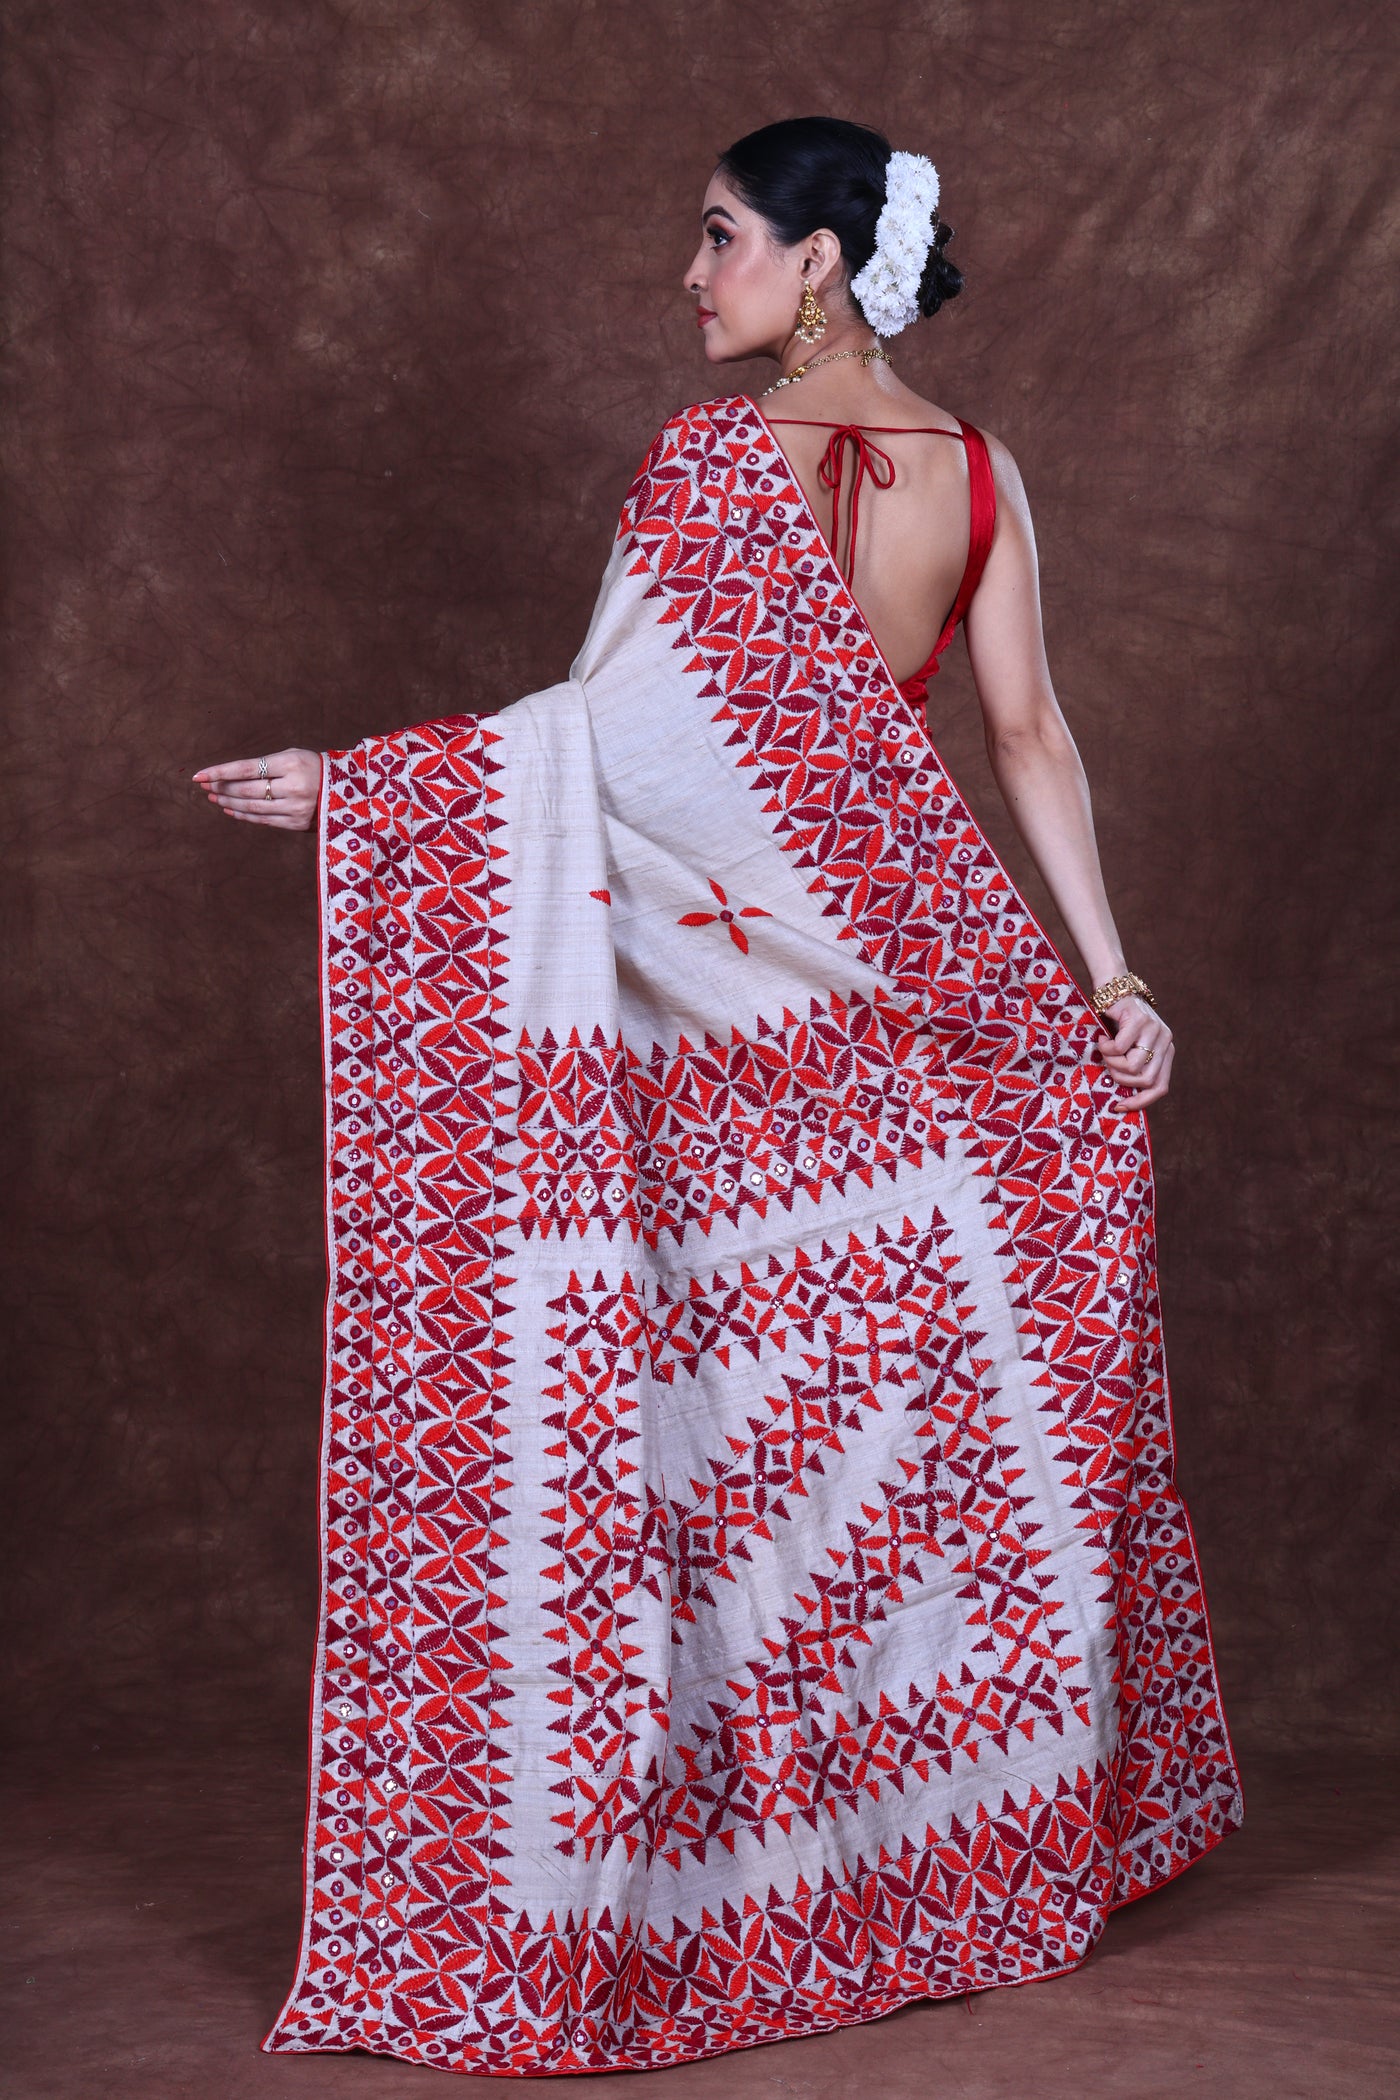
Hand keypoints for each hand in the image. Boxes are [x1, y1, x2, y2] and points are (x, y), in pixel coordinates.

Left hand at [193, 748, 321, 830]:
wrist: (349, 790)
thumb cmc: (314, 767)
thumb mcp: (293, 756)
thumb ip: (265, 766)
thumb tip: (229, 777)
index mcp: (292, 764)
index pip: (247, 768)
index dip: (220, 772)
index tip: (199, 775)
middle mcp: (294, 787)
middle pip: (246, 789)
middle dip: (222, 787)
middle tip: (206, 786)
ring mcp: (296, 808)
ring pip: (252, 807)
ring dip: (228, 802)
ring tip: (214, 797)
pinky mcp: (298, 824)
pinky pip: (263, 820)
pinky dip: (243, 815)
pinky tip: (230, 809)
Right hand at [1094, 994, 1173, 1109]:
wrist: (1113, 987)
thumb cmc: (1116, 1023)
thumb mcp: (1128, 1049)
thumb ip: (1132, 1068)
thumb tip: (1121, 1100)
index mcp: (1166, 1051)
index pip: (1160, 1087)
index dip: (1140, 1101)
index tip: (1119, 1106)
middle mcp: (1166, 1041)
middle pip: (1146, 1080)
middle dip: (1121, 1079)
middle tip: (1107, 1065)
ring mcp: (1155, 1030)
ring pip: (1133, 1066)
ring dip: (1112, 1062)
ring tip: (1104, 1050)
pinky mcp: (1140, 1021)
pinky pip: (1120, 1048)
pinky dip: (1106, 1047)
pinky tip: (1101, 1038)